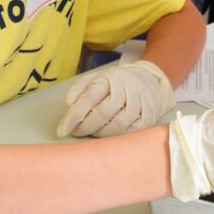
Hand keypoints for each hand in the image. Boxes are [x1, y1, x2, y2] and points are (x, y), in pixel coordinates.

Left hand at [56, 59, 175, 137]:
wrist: (152, 80)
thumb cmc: (118, 81)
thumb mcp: (98, 76)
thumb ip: (80, 87)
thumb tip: (69, 103)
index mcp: (111, 78)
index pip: (89, 98)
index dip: (73, 117)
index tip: (61, 131)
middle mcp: (127, 88)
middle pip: (103, 113)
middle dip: (85, 127)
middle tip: (76, 132)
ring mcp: (140, 103)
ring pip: (117, 125)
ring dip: (99, 134)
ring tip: (92, 133)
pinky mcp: (148, 117)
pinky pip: (130, 132)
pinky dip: (115, 137)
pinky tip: (108, 135)